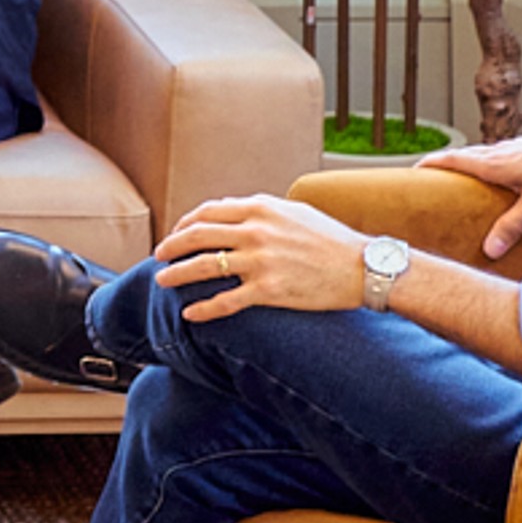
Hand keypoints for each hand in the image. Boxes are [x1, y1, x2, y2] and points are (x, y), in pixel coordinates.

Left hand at [156, 194, 371, 320]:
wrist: (364, 267)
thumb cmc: (331, 239)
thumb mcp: (295, 211)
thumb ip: (262, 210)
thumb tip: (234, 212)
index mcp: (261, 208)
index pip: (209, 212)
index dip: (185, 223)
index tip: (176, 234)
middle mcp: (256, 232)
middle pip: (198, 236)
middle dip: (171, 247)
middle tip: (158, 257)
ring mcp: (261, 262)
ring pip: (205, 266)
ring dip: (177, 274)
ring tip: (162, 281)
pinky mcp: (269, 291)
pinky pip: (226, 301)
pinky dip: (203, 308)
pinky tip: (190, 314)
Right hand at [419, 126, 521, 261]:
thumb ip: (512, 226)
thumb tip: (488, 250)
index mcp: (495, 164)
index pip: (452, 160)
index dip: (430, 164)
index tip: (413, 171)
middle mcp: (500, 152)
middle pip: (462, 156)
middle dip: (443, 166)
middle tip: (430, 179)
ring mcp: (514, 147)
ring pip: (480, 154)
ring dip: (465, 164)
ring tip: (459, 181)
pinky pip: (497, 154)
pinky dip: (486, 163)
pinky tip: (499, 176)